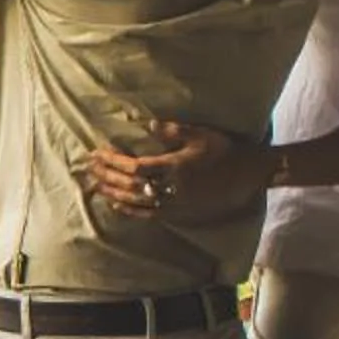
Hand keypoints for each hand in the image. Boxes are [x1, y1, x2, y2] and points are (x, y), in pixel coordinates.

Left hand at [84, 120, 263, 218]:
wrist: (249, 174)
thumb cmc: (225, 150)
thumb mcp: (201, 135)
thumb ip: (173, 130)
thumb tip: (146, 124)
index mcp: (175, 167)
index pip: (135, 166)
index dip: (113, 161)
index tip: (97, 153)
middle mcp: (171, 187)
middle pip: (130, 184)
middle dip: (107, 175)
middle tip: (88, 167)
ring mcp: (174, 203)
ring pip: (135, 200)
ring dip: (112, 192)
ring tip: (94, 184)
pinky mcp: (179, 212)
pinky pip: (149, 214)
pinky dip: (129, 210)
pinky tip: (115, 204)